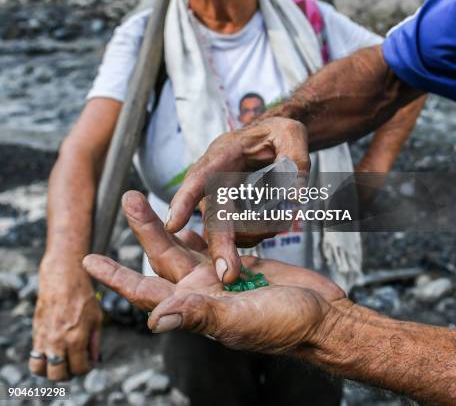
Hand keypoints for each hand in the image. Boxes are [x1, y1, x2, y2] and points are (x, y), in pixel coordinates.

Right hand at [29, 256, 101, 380]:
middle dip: (69, 373)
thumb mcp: (96, 317)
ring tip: (62, 360)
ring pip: (41, 370)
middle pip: (58, 375)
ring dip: (51, 369)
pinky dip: (43, 359)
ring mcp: (44, 338)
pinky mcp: (36, 332)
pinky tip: (54, 349)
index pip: (79, 369)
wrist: (63, 277)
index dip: (86, 368)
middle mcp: (58, 341)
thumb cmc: (83, 296)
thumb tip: (95, 360)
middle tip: (76, 362)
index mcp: (76, 338)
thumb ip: (95, 342)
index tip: (89, 361)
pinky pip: (34, 356)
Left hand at [83, 191, 344, 355]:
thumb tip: (152, 320)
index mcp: (196, 307)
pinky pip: (211, 242)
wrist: (323, 316)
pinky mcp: (241, 261)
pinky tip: (186, 214)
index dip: (116, 277)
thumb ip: (200, 316)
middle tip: (128, 196)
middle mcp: (202, 292)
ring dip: (163, 223)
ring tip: (145, 198)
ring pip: (184, 244)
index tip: (89, 260)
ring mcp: (221, 276)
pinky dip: (197, 227)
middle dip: (143, 227)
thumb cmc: (286, 324)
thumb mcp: (241, 320)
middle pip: (162, 256)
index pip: (146, 292)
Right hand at [166, 116, 309, 282]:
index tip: (173, 224)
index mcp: (223, 154)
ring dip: (259, 231)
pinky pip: (244, 233)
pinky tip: (278, 216)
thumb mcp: (291, 133)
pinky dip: (263, 231)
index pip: (201, 177)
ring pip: (234, 229)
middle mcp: (214, 179)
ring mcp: (220, 198)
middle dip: (219, 245)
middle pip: (213, 216)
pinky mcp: (230, 213)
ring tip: (284, 211)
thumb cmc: (277, 133)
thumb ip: (295, 158)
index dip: (185, 200)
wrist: (272, 139)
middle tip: (228, 275)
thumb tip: (294, 195)